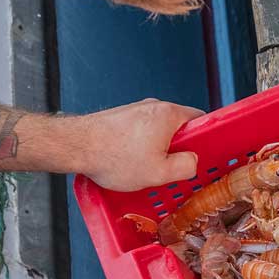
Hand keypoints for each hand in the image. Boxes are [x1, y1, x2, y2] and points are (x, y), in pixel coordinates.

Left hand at [75, 99, 201, 189]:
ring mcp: (134, 110)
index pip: (199, 120)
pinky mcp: (120, 118)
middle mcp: (153, 106)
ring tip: (144, 168)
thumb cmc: (114, 157)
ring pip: (157, 131)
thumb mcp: (160, 173)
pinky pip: (140, 132)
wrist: (76, 147)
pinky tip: (128, 162)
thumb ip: (185, 166)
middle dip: (176, 148)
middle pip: (177, 126)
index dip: (202, 140)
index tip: (197, 155)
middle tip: (169, 168)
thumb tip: (192, 162)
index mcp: (168, 114)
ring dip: (156, 148)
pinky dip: (139, 146)